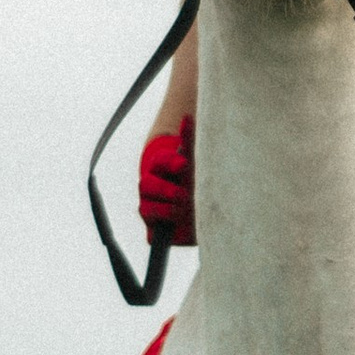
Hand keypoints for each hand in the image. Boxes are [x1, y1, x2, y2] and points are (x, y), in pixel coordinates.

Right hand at [137, 118, 195, 245]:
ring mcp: (151, 211)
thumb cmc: (200, 181)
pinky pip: (153, 236)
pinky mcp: (155, 233)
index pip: (160, 162)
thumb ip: (191, 143)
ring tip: (185, 211)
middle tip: (185, 194)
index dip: (170, 163)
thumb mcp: (198, 163)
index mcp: (161, 168)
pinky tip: (179, 228)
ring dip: (166, 210)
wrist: (207, 211)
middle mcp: (151, 189)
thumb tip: (187, 118)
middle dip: (166, 189)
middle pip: (146, 185)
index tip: (183, 165)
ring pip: (146, 209)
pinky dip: (163, 232)